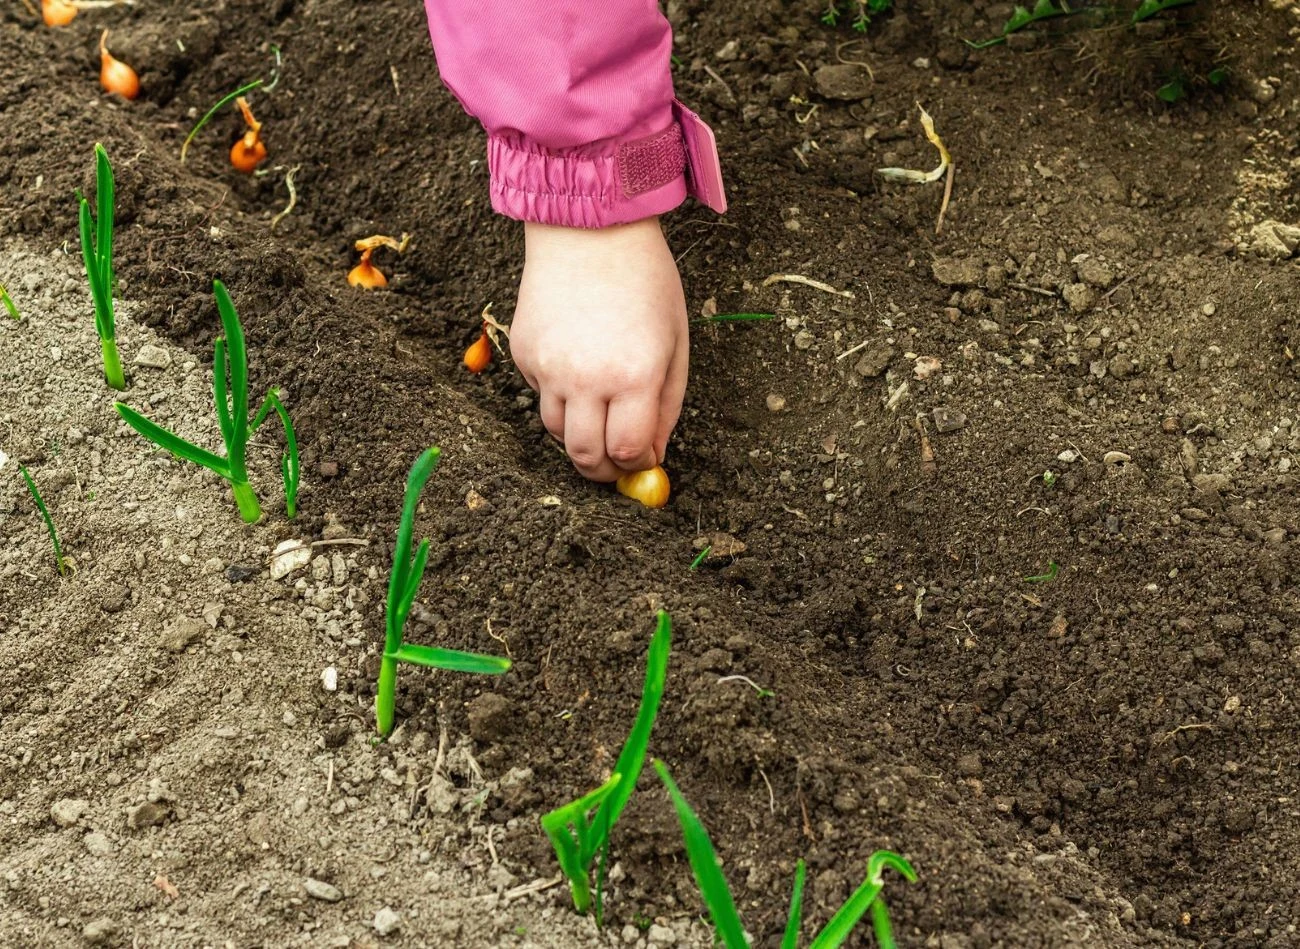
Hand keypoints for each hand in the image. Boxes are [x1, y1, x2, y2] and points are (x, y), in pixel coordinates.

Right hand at [510, 217, 687, 482]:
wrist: (589, 230)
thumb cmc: (644, 281)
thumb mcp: (675, 343)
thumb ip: (666, 406)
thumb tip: (650, 455)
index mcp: (634, 376)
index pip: (628, 452)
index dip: (637, 465)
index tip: (642, 461)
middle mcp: (587, 379)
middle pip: (585, 456)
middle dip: (603, 470)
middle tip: (614, 465)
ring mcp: (548, 368)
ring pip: (558, 432)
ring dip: (579, 435)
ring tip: (598, 416)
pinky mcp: (522, 354)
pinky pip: (540, 395)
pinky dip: (559, 396)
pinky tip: (576, 365)